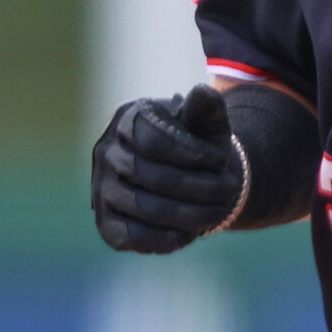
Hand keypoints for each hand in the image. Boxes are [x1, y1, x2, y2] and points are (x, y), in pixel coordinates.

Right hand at [91, 84, 244, 253]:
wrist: (185, 174)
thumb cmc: (197, 143)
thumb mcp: (206, 122)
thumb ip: (207, 108)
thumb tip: (203, 92)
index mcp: (128, 119)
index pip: (154, 140)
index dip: (192, 154)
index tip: (221, 160)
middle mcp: (106, 152)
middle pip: (152, 176)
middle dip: (198, 187)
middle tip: (230, 190)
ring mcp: (101, 188)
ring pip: (145, 208)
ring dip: (189, 214)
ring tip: (219, 211)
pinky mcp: (105, 222)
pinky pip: (132, 236)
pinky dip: (165, 238)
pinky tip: (190, 233)